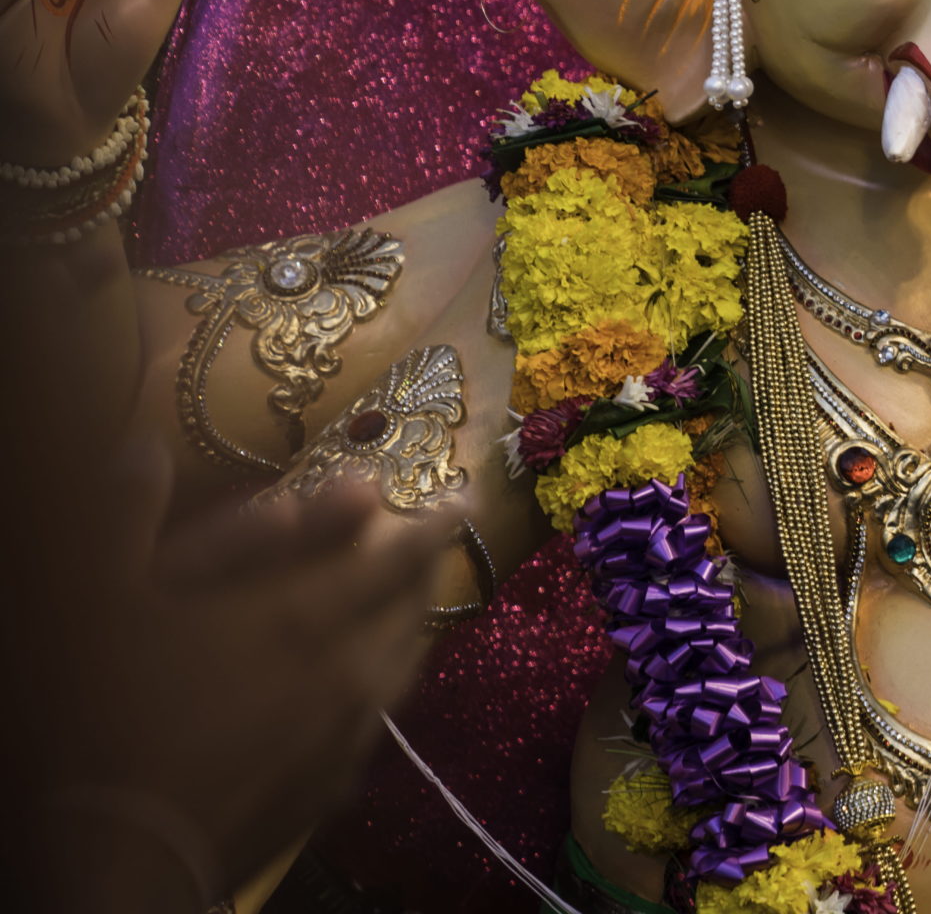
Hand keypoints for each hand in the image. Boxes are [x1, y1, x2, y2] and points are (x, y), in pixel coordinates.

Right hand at [34, 439, 455, 905]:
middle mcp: (344, 673)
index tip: (463, 493)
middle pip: (411, 609)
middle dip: (425, 569)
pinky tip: (365, 688)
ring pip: (404, 666)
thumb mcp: (99, 596)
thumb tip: (142, 447)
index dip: (433, 520)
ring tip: (406, 605)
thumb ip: (126, 513)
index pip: (396, 554)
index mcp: (301, 615)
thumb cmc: (104, 711)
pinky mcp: (330, 790)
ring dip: (412, 625)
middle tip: (428, 545)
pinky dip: (383, 687)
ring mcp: (344, 737)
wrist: (114, 851)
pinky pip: (379, 722)